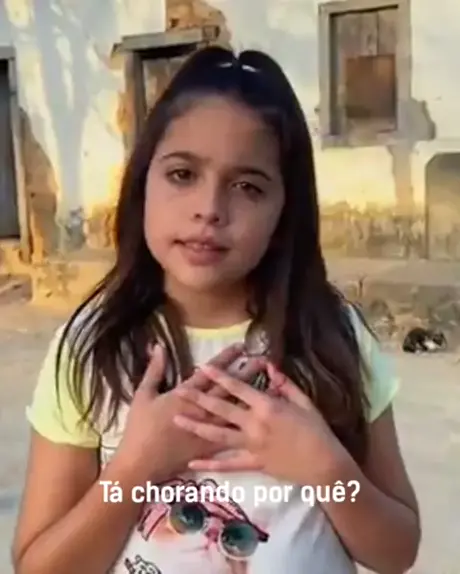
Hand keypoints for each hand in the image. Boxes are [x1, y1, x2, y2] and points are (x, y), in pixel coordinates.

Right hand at [115, 343, 263, 483]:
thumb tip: (159, 346)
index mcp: (185, 396)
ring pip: (235, 410)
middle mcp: (202, 411)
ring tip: (268, 385)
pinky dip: (248, 425)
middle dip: (245, 373)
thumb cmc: (140, 429)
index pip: (209, 372)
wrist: (141, 464)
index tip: (240, 347)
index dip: (225, 358)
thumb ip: (154, 369)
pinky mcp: (211, 448)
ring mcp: (208, 431)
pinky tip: (261, 419)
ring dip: (250, 397)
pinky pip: (233, 436)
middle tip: (261, 360)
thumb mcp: (142, 395)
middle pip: (228, 389)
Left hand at [173, 362, 345, 485]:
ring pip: (218, 436)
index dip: (218, 376)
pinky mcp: (253, 464)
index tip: (202, 367)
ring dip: (196, 427)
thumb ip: (284, 383)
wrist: (324, 464)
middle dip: (199, 399)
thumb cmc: (316, 429)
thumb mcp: (303, 401)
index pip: (237, 387)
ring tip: (177, 420)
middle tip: (179, 391)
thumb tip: (269, 366)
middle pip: (221, 409)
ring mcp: (252, 446)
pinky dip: (210, 465)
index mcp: (266, 406)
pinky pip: (228, 465)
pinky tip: (192, 464)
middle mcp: (254, 424)